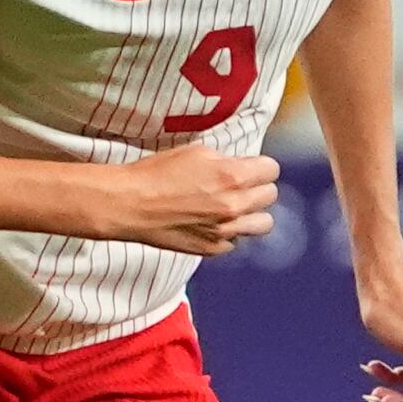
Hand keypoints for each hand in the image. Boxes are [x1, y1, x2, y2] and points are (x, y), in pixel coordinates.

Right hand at [93, 147, 277, 255]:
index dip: (260, 166)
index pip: (272, 170)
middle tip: (239, 185)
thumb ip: (226, 161)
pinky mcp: (212, 248)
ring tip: (234, 207)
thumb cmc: (156, 174)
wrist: (130, 204)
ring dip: (252, 213)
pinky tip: (212, 222)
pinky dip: (230, 232)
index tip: (250, 167)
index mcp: (233, 176)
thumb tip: (241, 166)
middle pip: (270, 195)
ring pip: (263, 224)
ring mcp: (225, 231)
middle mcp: (234, 205)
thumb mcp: (196, 152)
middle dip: (257, 187)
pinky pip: (237, 241)